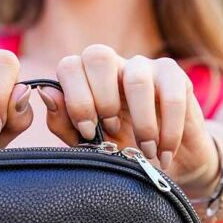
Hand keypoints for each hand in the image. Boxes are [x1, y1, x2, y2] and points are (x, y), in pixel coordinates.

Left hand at [38, 45, 219, 194]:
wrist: (168, 167)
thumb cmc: (123, 154)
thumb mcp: (89, 147)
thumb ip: (65, 123)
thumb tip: (46, 93)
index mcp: (88, 81)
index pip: (70, 66)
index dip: (75, 99)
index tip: (88, 131)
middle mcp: (114, 67)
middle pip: (98, 55)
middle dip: (101, 99)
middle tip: (112, 132)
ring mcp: (146, 68)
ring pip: (136, 78)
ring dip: (139, 122)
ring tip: (145, 151)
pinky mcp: (176, 78)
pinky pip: (171, 96)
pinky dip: (168, 131)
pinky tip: (164, 154)